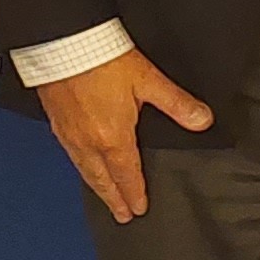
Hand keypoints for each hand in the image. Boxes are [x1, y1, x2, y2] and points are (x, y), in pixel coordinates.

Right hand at [37, 50, 213, 222]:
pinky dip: (78, 166)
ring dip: (95, 185)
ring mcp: (68, 133)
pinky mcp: (55, 120)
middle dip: (112, 198)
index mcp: (113, 137)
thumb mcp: (148, 81)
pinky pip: (69, 154)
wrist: (62, 44)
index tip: (138, 209)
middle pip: (102, 179)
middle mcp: (88, 142)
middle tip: (120, 216)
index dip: (133, 193)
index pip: (127, 174)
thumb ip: (177, 103)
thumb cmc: (102, 60)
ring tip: (102, 196)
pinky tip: (80, 163)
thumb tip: (203, 121)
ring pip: (83, 169)